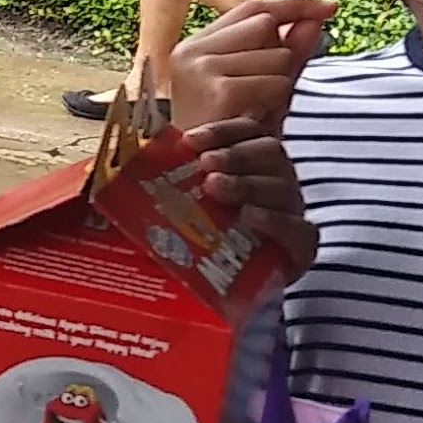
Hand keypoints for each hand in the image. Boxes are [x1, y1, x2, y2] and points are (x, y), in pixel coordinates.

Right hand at [166, 0, 331, 136]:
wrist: (200, 182)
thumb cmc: (231, 137)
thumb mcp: (260, 88)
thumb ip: (288, 51)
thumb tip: (317, 19)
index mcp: (195, 46)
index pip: (253, 8)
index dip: (294, 5)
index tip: (329, 7)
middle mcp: (192, 50)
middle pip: (266, 25)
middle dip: (281, 56)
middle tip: (262, 95)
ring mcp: (202, 69)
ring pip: (277, 55)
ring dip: (281, 84)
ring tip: (257, 111)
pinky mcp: (219, 92)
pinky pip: (276, 82)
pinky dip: (277, 103)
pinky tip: (257, 120)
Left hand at [171, 122, 315, 278]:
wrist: (234, 291)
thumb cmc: (206, 242)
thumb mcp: (184, 211)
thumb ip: (167, 188)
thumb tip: (119, 175)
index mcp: (252, 164)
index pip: (248, 132)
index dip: (222, 131)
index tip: (190, 141)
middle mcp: (277, 182)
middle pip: (269, 153)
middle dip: (234, 155)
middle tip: (205, 166)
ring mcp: (293, 213)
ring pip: (282, 187)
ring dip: (247, 184)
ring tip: (215, 188)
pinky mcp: (302, 248)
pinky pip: (299, 229)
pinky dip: (275, 220)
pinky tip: (249, 217)